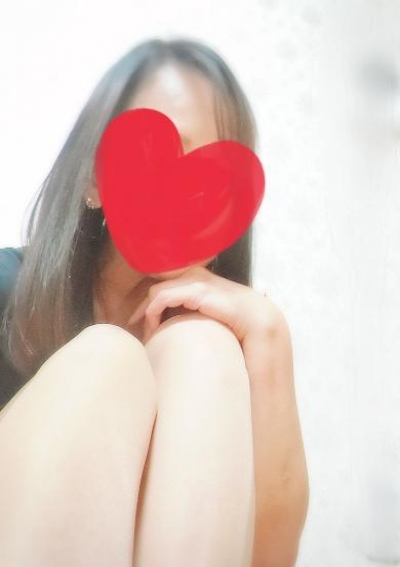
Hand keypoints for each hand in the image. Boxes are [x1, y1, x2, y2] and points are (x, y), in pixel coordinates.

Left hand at [127, 265, 280, 347]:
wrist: (260, 321)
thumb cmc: (236, 323)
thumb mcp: (210, 315)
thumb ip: (194, 315)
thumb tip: (178, 327)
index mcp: (198, 279)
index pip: (165, 285)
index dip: (150, 302)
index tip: (142, 322)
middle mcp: (195, 276)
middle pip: (157, 286)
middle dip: (143, 306)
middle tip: (135, 326)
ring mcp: (196, 281)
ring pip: (156, 292)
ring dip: (146, 312)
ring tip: (147, 333)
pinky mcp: (196, 291)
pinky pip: (163, 297)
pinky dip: (153, 312)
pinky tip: (153, 329)